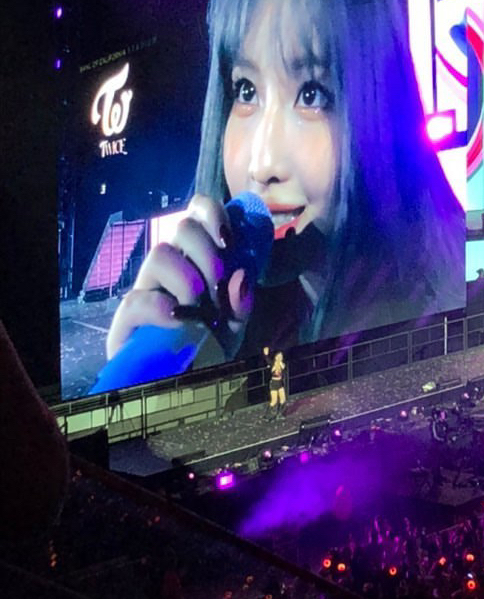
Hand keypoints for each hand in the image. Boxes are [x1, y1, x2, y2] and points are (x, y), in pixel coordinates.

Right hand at [106, 194, 253, 359]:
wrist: (183, 385)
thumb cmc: (209, 347)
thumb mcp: (236, 325)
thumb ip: (241, 303)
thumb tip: (241, 278)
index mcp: (194, 257)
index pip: (196, 213)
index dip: (212, 214)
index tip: (229, 239)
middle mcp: (169, 265)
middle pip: (182, 227)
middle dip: (208, 253)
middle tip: (218, 285)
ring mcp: (146, 288)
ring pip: (159, 254)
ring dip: (188, 279)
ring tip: (199, 310)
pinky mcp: (126, 319)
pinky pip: (137, 299)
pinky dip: (161, 307)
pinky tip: (178, 321)